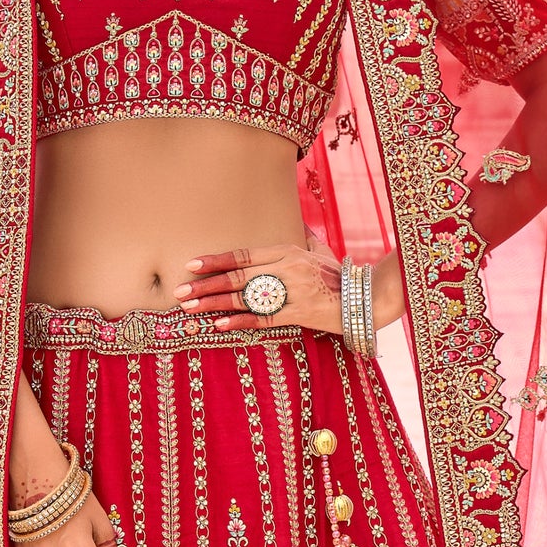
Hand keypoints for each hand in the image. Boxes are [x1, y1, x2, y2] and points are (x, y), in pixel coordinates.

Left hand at [175, 243, 405, 336]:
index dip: (215, 260)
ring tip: (190, 309)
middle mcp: (286, 269)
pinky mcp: (297, 314)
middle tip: (179, 292)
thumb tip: (294, 222)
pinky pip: (262, 319)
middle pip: (237, 277)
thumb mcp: (319, 250)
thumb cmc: (340, 275)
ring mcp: (291, 292)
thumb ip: (302, 237)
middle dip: (205, 284)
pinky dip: (239, 321)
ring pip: (244, 298)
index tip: (191, 264)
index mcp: (287, 250)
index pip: (243, 254)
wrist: (366, 298)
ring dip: (213, 303)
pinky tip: (219, 325)